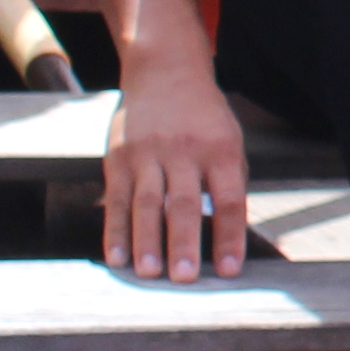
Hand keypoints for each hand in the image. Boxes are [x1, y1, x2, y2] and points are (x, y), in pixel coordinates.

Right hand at [102, 57, 250, 281]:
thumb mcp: (229, 141)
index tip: (230, 271)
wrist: (165, 72)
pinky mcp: (118, 157)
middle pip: (183, 203)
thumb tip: (234, 236)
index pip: (228, 199)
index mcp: (221, 150)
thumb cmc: (205, 119)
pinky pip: (117, 199)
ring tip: (149, 274)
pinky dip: (116, 231)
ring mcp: (147, 153)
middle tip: (183, 278)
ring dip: (146, 242)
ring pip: (147, 203)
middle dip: (183, 243)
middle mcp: (184, 151)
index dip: (230, 236)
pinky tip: (117, 258)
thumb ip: (229, 183)